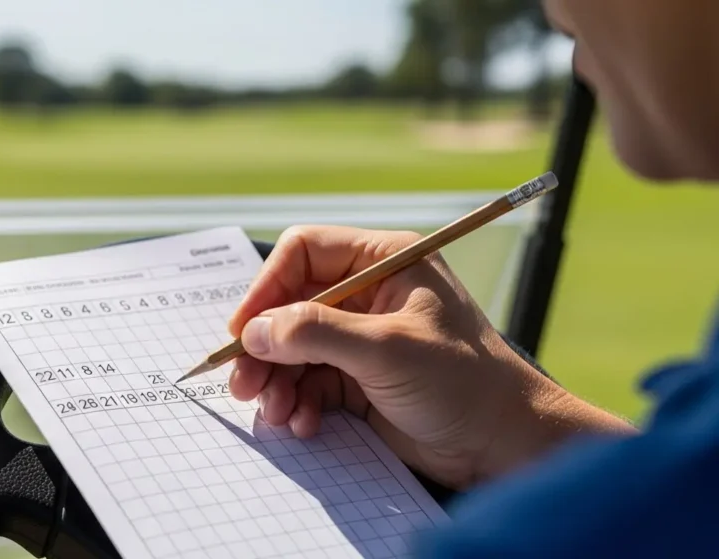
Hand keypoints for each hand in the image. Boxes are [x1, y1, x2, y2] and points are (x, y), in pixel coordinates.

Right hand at [228, 226, 634, 489]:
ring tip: (276, 412)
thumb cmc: (462, 382)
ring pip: (294, 349)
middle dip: (265, 346)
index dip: (267, 287)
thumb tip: (253, 332)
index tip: (243, 329)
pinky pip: (309, 382)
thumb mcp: (386, 349)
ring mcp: (362, 339)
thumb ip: (316, 334)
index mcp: (384, 262)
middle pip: (290, 306)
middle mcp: (369, 295)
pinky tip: (303, 423)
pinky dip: (298, 402)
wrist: (503, 445)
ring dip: (277, 381)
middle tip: (243, 384)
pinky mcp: (359, 380)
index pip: (304, 253)